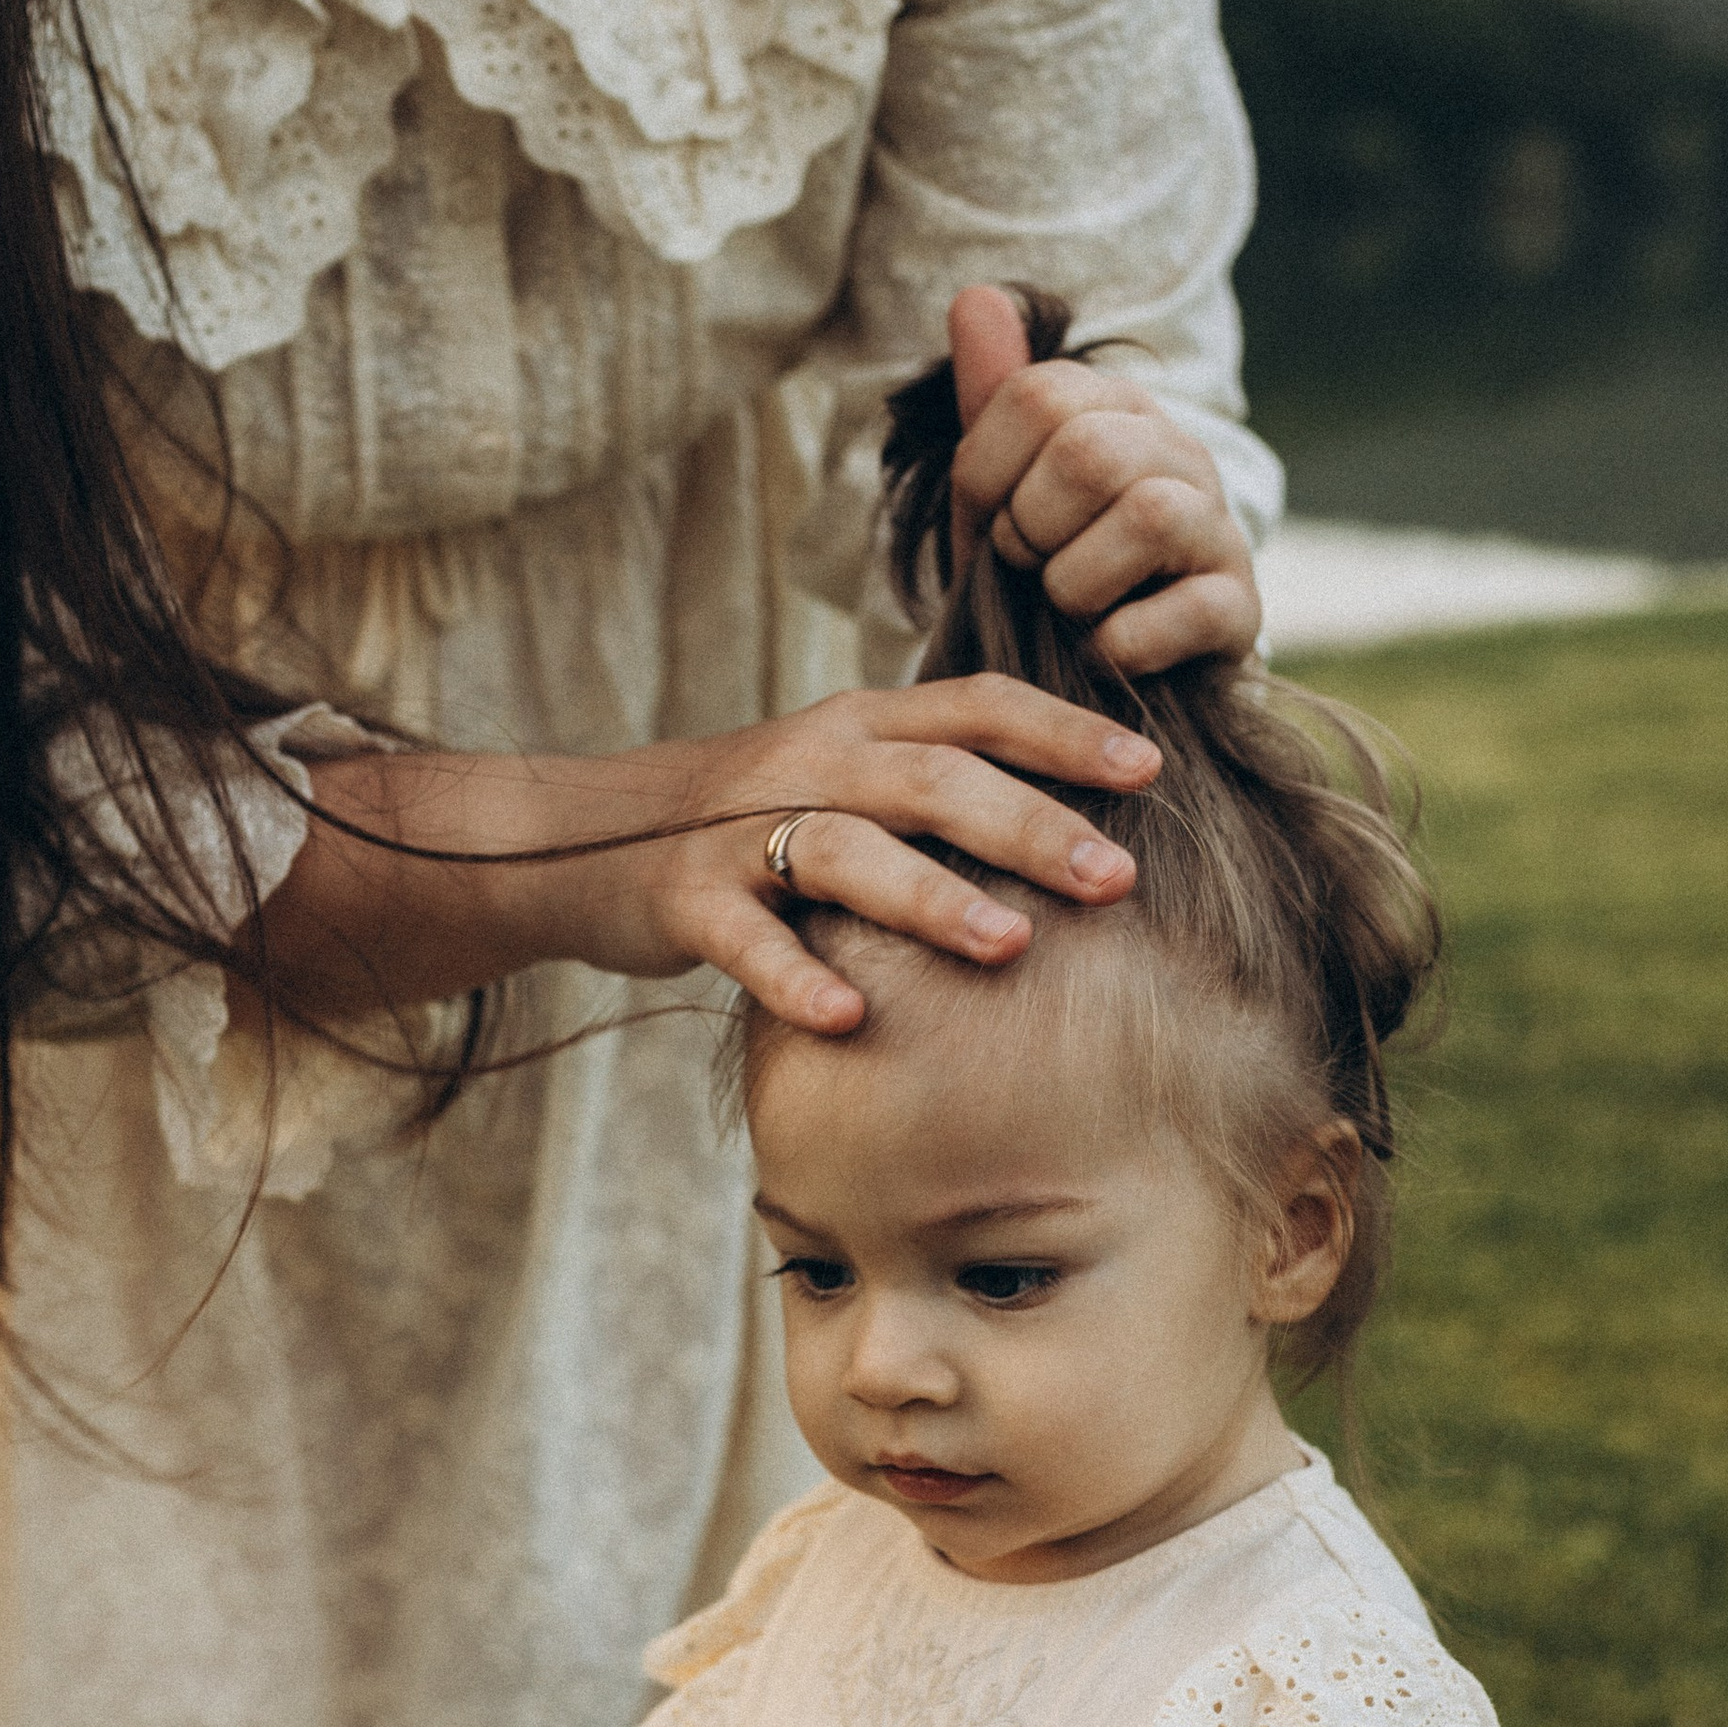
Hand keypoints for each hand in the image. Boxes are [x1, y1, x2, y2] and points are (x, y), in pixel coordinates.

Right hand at [277, 674, 1163, 1039]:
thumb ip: (940, 787)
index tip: (1148, 769)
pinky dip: (797, 976)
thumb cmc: (749, 823)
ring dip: (933, 896)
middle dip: (1029, 823)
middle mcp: (810, 762)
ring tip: (1010, 945)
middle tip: (1115, 875)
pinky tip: (851, 1017)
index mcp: (861, 725)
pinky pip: (749, 939)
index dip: (1063, 732)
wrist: (578, 839)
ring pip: (848, 852)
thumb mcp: (844, 781)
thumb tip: (1085, 821)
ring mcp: (744, 830)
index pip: (976, 709)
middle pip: (932, 779)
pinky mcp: (686, 899)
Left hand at [947, 282, 1261, 675]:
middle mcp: (1179, 452)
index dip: (986, 471)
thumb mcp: (1003, 491)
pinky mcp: (1240, 608)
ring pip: (1146, 516)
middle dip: (1030, 527)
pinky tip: (1100, 652)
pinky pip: (1184, 612)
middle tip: (1026, 570)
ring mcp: (1218, 529)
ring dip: (1074, 583)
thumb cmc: (1051, 573)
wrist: (1105, 677)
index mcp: (1116, 408)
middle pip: (1088, 452)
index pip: (1036, 395)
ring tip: (1067, 609)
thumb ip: (991, 400)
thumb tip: (976, 295)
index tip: (986, 522)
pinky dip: (1120, 643)